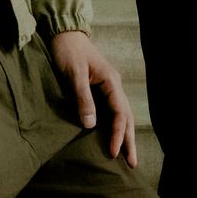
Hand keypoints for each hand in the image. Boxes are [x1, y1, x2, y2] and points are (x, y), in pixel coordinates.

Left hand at [48, 30, 137, 165]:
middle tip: (131, 163)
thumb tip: (91, 125)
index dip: (118, 134)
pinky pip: (113, 111)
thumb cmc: (68, 52)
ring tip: (127, 156)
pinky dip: (117, 126)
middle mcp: (114, 85)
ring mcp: (109, 87)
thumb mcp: (74, 74)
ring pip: (122, 115)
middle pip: (126, 117)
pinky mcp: (101, 89)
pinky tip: (115, 137)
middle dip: (129, 140)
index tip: (114, 152)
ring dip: (125, 136)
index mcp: (111, 81)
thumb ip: (83, 98)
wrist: (65, 34)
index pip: (119, 112)